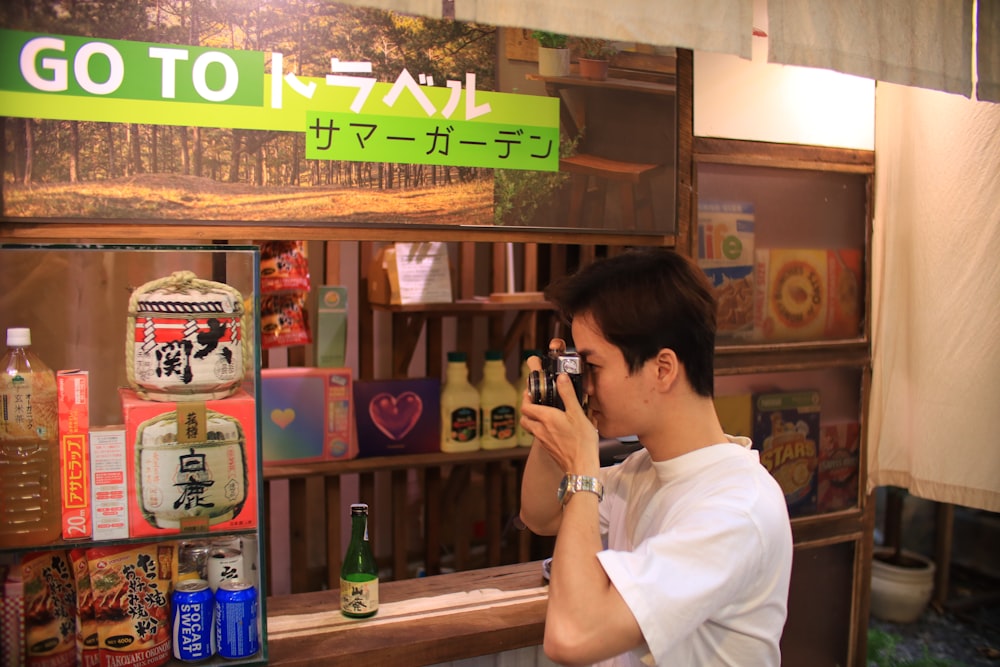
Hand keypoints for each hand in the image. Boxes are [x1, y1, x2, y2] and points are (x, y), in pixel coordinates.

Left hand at [520, 358, 598, 474]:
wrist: (581, 467)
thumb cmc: (581, 441)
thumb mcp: (577, 414)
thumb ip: (568, 395)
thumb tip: (561, 377)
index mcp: (546, 418)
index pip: (526, 406)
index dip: (526, 397)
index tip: (530, 391)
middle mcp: (540, 429)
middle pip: (524, 418)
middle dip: (527, 409)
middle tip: (534, 402)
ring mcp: (543, 441)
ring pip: (530, 428)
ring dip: (532, 420)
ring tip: (542, 414)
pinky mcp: (548, 449)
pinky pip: (539, 436)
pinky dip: (540, 430)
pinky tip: (552, 428)